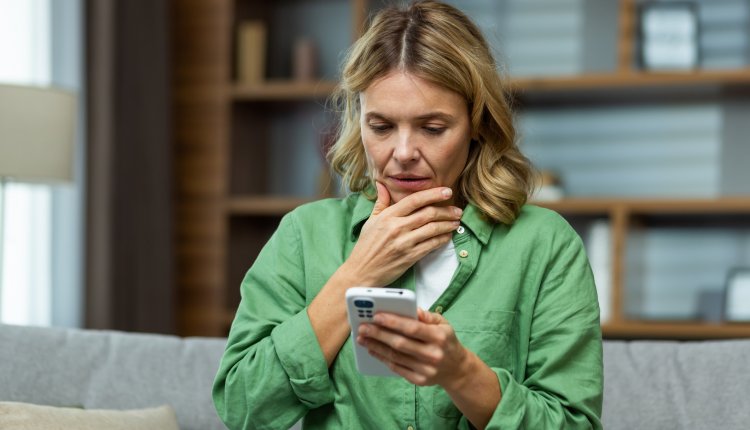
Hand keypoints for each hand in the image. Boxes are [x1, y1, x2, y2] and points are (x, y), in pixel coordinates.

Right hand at [340, 182, 461, 287]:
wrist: (362, 271)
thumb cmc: (366, 246)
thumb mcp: (371, 221)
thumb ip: (381, 202)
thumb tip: (382, 184)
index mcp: (388, 216)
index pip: (415, 200)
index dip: (433, 194)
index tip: (447, 191)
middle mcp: (397, 227)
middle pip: (428, 213)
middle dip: (446, 210)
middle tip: (457, 209)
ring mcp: (404, 243)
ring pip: (433, 229)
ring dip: (448, 224)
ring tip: (456, 222)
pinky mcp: (410, 257)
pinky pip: (431, 245)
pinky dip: (442, 239)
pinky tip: (447, 236)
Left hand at [357, 308, 470, 387]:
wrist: (457, 369)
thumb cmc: (446, 341)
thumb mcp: (443, 324)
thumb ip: (427, 316)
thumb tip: (411, 308)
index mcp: (439, 337)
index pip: (412, 328)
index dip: (393, 322)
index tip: (376, 316)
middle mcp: (433, 354)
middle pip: (400, 343)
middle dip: (378, 334)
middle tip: (363, 327)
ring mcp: (426, 369)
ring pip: (396, 357)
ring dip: (376, 347)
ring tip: (363, 338)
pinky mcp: (420, 380)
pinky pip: (397, 368)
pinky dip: (383, 358)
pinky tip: (373, 350)